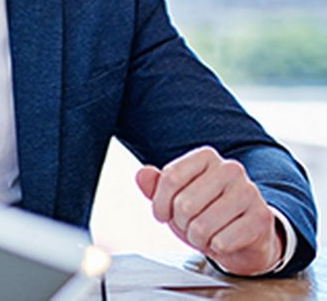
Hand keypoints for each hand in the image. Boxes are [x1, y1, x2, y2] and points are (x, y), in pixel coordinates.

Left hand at [135, 146, 283, 275]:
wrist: (243, 238)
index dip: (160, 204)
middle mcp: (231, 169)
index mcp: (206, 157)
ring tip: (206, 235)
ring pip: (202, 226)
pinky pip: (222, 241)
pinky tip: (224, 241)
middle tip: (191, 226)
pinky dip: (217, 248)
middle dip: (181, 224)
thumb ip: (156, 185)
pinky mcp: (262, 218)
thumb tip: (142, 174)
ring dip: (198, 239)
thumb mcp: (175, 199)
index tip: (163, 214)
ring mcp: (249, 192)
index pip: (169, 178)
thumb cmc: (206, 214)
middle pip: (184, 204)